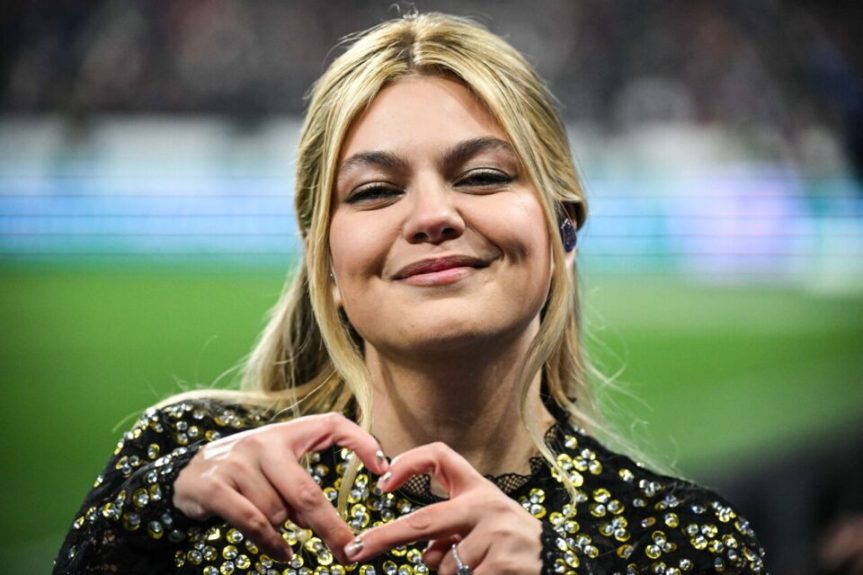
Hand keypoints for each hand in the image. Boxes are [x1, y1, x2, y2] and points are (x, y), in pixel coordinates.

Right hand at [173, 412, 387, 562]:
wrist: (187, 471)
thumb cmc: (246, 467)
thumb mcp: (278, 459)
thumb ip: (303, 480)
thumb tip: (325, 514)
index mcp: (285, 432)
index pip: (331, 424)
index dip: (361, 441)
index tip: (384, 468)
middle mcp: (262, 443)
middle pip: (306, 493)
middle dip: (331, 527)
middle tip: (350, 551)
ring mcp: (236, 464)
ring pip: (278, 514)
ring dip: (284, 529)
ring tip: (280, 530)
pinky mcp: (213, 487)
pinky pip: (253, 523)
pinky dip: (271, 543)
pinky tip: (282, 553)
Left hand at [344, 442, 542, 574]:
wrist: (558, 562)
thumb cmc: (508, 542)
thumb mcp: (482, 523)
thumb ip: (449, 529)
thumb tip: (426, 554)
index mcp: (478, 488)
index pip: (440, 457)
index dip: (408, 463)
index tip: (382, 482)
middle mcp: (487, 505)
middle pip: (424, 521)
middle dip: (385, 537)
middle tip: (356, 550)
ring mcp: (498, 534)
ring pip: (445, 566)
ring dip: (452, 573)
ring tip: (482, 565)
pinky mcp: (504, 564)